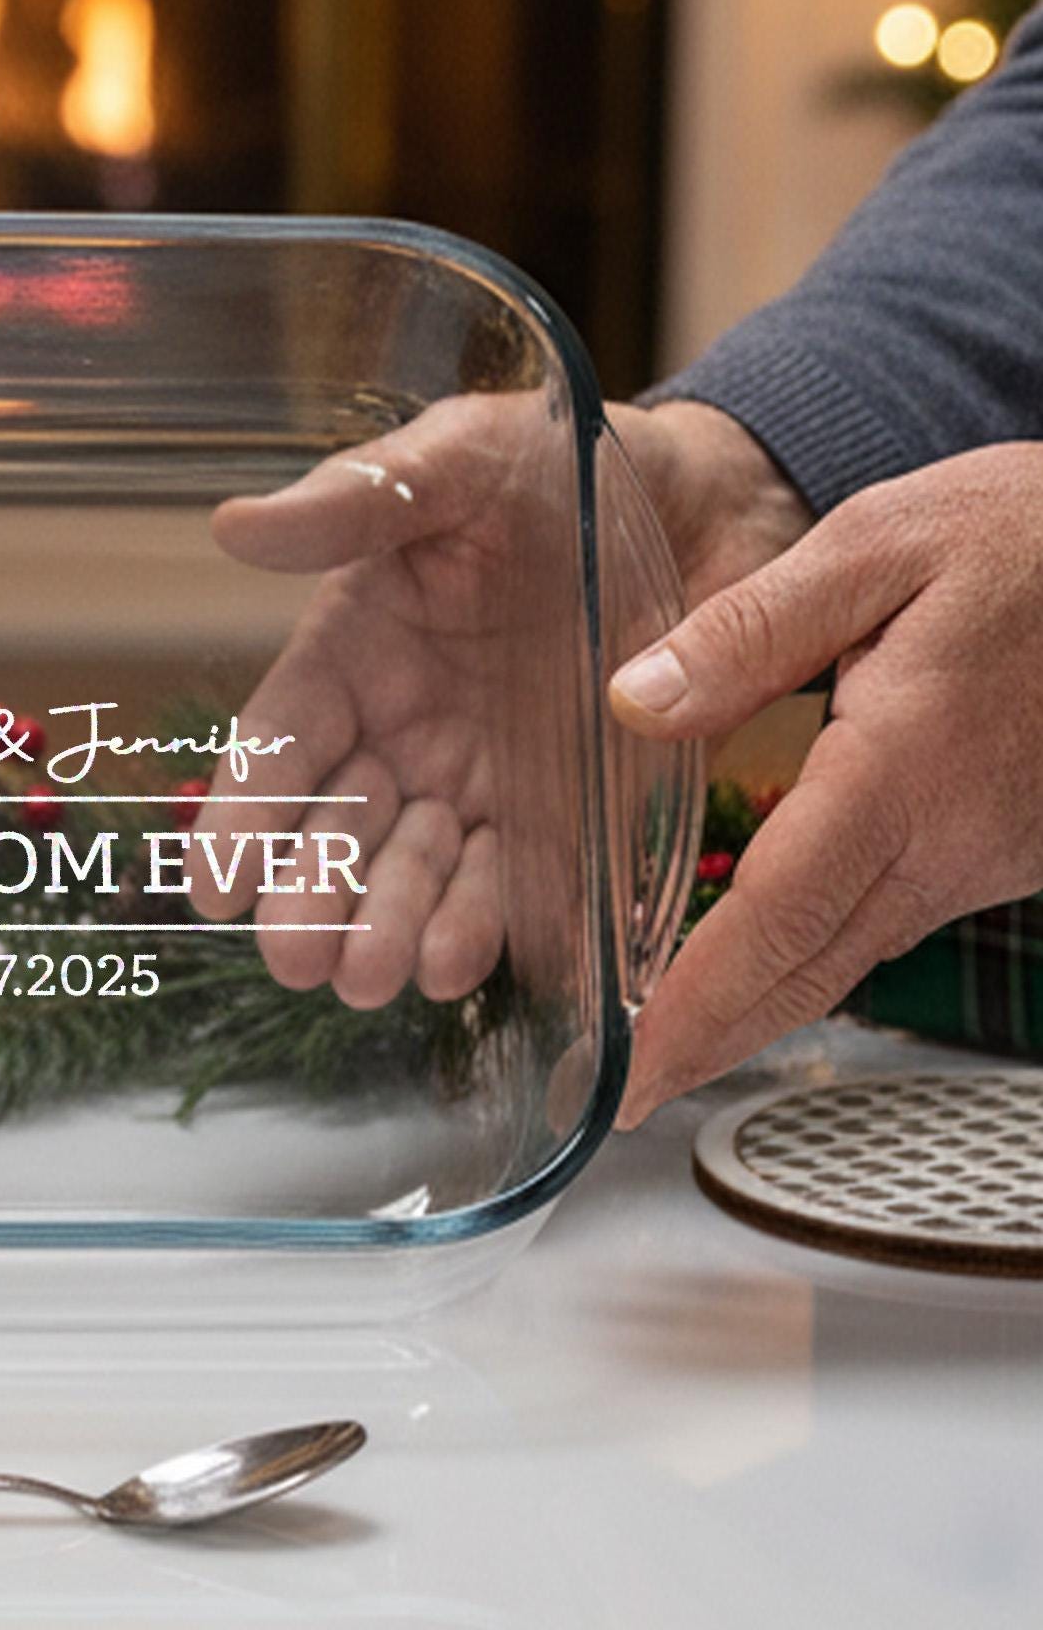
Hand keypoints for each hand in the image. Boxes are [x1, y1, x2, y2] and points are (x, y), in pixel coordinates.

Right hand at [194, 393, 806, 1009]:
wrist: (713, 499)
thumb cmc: (563, 464)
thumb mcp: (459, 457)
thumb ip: (356, 500)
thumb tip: (235, 526)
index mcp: (353, 651)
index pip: (278, 744)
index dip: (242, 816)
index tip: (214, 885)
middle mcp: (402, 734)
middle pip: (333, 834)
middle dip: (311, 900)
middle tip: (298, 956)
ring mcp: (479, 789)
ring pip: (410, 881)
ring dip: (386, 932)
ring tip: (376, 974)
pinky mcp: (565, 826)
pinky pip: (511, 896)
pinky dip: (481, 936)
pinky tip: (460, 963)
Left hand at [609, 442, 1042, 1122]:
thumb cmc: (1030, 536)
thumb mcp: (879, 544)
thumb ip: (748, 630)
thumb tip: (635, 702)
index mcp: (904, 770)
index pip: (780, 919)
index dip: (702, 1004)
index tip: (637, 1067)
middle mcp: (953, 840)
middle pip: (812, 970)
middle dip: (714, 1040)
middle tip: (626, 1093)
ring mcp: (989, 856)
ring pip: (852, 955)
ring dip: (758, 1003)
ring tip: (663, 1036)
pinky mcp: (1003, 848)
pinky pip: (890, 918)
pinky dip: (812, 952)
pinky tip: (751, 952)